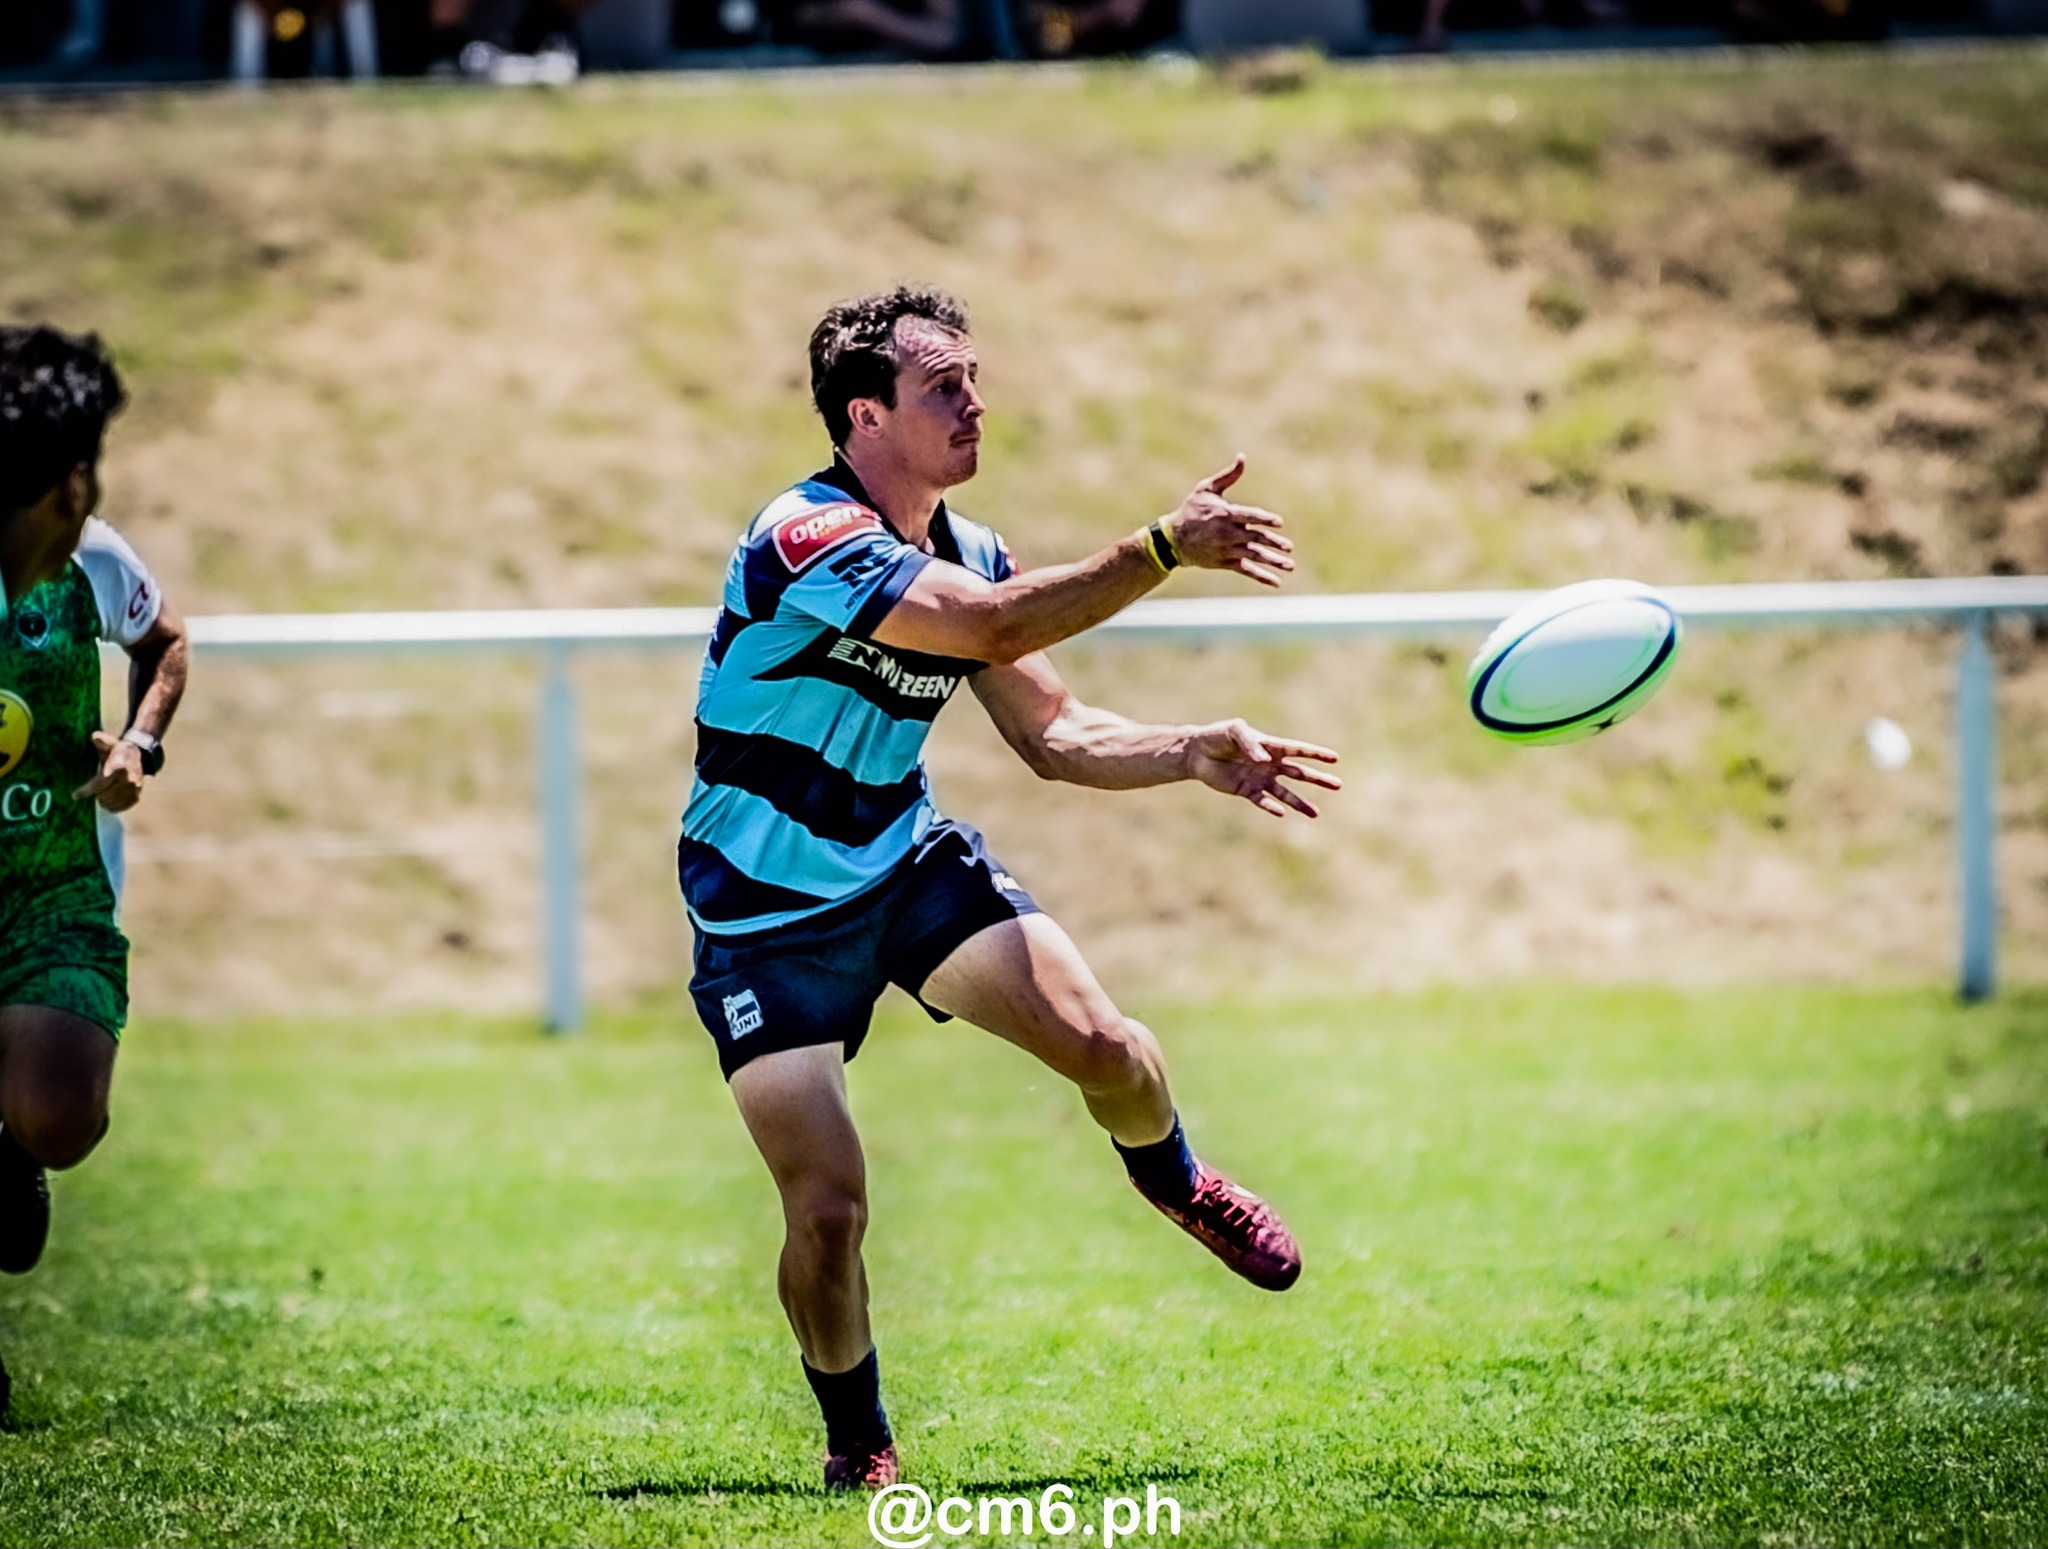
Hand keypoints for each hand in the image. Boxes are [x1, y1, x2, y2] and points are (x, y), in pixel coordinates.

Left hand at [73, 731, 146, 813]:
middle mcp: (128, 780)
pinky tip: (108, 804)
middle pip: (105, 795)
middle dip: (96, 795)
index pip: (99, 784)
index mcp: (119, 768)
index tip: (75, 795)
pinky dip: (114, 807)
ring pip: (113, 802)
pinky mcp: (137, 795)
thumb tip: (95, 736)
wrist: (138, 755)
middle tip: (90, 793)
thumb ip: (102, 741)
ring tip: (99, 797)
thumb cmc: (118, 750)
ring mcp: (134, 789)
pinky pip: (123, 806)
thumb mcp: (110, 743)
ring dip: (104, 801)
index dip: (86, 791)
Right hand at [1160, 456, 1293, 588]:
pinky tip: (1276, 582)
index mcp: (1226, 515)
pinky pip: (1246, 570)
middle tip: (1289, 548)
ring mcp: (1227, 550)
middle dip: (1273, 543)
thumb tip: (1242, 458)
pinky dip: (1261, 577)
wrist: (1173, 540)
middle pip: (1255, 539)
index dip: (1264, 519)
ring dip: (1272, 561)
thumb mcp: (1206, 489)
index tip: (1279, 523)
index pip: (1249, 517)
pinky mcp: (1226, 563)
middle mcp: (1228, 534)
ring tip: (1290, 566)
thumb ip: (1228, 476)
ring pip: (1254, 556)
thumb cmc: (1191, 510)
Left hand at [1185, 719, 1340, 818]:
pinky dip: (1272, 807)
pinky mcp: (1247, 790)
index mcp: (1270, 746)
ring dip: (1300, 802)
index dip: (1316, 753)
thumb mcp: (1234, 731)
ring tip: (1315, 814)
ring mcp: (1260, 779)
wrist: (1197, 753)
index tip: (1334, 758)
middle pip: (1299, 773)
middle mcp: (1270, 764)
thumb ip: (1250, 743)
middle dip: (1318, 779)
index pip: (1298, 750)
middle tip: (1338, 785)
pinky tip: (1282, 813)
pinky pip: (1263, 801)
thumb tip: (1264, 760)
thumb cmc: (1217, 736)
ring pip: (1285, 792)